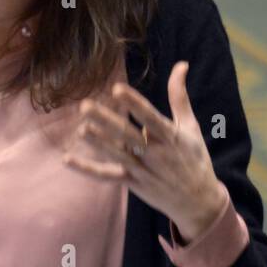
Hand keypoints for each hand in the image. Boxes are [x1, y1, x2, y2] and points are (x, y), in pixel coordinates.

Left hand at [62, 61, 223, 242]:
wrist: (198, 202)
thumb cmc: (194, 158)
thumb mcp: (190, 126)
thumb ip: (179, 96)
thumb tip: (181, 64)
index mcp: (171, 137)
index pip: (150, 117)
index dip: (134, 104)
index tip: (117, 88)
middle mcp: (156, 154)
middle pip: (128, 135)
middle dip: (107, 121)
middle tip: (85, 105)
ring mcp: (143, 171)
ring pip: (117, 156)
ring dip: (98, 143)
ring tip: (80, 129)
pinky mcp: (133, 184)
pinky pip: (107, 176)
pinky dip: (87, 169)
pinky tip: (67, 159)